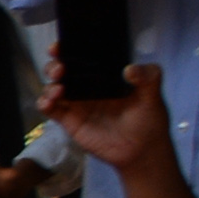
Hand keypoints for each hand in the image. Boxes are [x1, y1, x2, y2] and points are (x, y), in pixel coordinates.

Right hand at [50, 57, 178, 176]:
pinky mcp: (69, 121)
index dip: (69, 50)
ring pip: (53, 88)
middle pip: (63, 71)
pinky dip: (44, 104)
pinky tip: (48, 103)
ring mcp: (77, 104)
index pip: (84, 58)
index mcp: (105, 76)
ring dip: (49, 86)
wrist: (141, 151)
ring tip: (58, 90)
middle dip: (55, 66)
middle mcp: (88, 87)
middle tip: (61, 69)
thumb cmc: (149, 120)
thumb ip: (149, 76)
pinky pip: (51, 110)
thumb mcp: (153, 94)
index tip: (61, 46)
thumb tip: (130, 69)